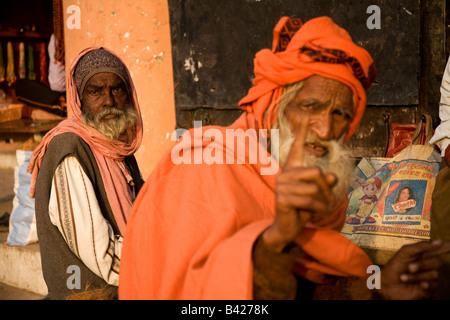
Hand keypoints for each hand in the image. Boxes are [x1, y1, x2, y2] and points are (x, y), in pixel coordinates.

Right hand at [263, 114, 336, 251]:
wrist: (288, 226)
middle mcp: (285, 174)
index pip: (297, 147)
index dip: (302, 132)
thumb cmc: (303, 208)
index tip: (306, 115)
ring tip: (318, 209)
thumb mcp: (319, 194)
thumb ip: (326, 183)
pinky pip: (309, 200)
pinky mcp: (282, 199)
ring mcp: (282, 186)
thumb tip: (331, 176)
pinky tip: (312, 214)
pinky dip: (317, 209)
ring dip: (322, 202)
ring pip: (315, 187)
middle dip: (326, 189)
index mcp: (293, 169)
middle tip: (324, 202)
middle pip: (317, 172)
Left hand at [379, 240, 449, 299]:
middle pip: (438, 262)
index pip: (438, 249)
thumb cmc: (393, 267)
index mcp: (423, 254)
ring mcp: (429, 277)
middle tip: (409, 268)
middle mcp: (428, 265)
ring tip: (404, 278)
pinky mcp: (429, 289)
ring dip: (417, 276)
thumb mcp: (405, 253)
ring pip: (434, 274)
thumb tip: (439, 241)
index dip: (446, 247)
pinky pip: (434, 285)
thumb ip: (421, 246)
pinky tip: (419, 285)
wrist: (386, 284)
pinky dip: (426, 284)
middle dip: (422, 265)